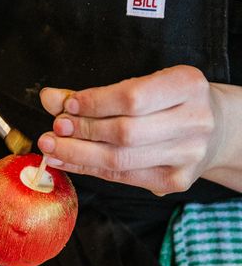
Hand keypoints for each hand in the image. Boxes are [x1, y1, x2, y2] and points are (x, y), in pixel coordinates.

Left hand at [38, 66, 225, 194]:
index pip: (132, 98)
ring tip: (53, 147)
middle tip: (54, 130)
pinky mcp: (176, 180)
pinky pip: (123, 177)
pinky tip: (68, 161)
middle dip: (82, 132)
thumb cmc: (170, 104)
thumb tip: (50, 97)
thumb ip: (96, 94)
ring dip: (79, 154)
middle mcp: (194, 121)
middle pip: (125, 132)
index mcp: (188, 85)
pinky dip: (89, 169)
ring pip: (121, 159)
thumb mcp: (142, 87)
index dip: (94, 104)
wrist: (215, 130)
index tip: (67, 106)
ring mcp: (188, 155)